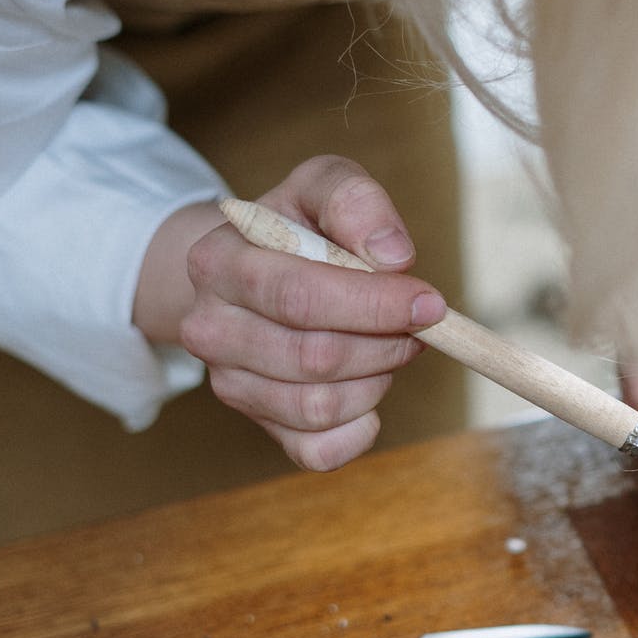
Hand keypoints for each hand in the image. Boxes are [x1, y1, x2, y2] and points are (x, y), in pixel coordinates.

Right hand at [134, 156, 445, 470]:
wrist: (253, 270)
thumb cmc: (299, 227)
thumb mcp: (323, 186)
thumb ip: (355, 200)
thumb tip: (392, 255)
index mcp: (217, 262)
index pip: (298, 295)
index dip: (373, 305)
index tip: (429, 304)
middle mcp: (209, 328)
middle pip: (312, 357)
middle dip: (385, 344)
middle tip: (419, 326)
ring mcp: (229, 383)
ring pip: (319, 407)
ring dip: (377, 379)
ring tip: (389, 347)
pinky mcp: (258, 423)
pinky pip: (318, 451)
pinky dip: (361, 428)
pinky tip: (371, 390)